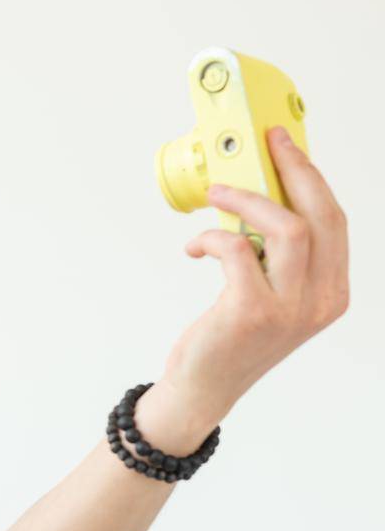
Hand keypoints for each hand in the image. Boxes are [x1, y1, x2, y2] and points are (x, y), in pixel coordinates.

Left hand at [160, 125, 349, 419]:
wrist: (203, 389)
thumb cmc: (230, 339)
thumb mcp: (269, 296)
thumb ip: (275, 257)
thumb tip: (260, 198)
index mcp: (332, 293)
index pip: (336, 222)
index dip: (313, 179)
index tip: (289, 148)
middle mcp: (320, 300)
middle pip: (322, 216)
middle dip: (294, 169)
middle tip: (267, 142)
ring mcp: (290, 308)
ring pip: (288, 228)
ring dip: (248, 199)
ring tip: (215, 191)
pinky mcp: (252, 312)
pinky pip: (238, 251)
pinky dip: (213, 237)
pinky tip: (195, 246)